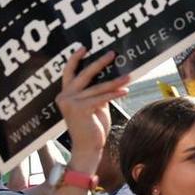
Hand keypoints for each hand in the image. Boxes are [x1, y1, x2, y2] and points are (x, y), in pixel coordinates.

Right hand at [55, 48, 129, 171]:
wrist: (88, 147)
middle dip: (99, 62)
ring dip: (115, 81)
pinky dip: (115, 94)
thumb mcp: (94, 106)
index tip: (84, 47)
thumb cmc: (92, 126)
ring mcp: (71, 102)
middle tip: (112, 53)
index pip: (69, 73)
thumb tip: (113, 79)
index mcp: (66, 94)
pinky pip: (102, 98)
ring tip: (129, 76)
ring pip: (97, 87)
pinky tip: (126, 91)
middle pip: (83, 74)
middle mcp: (65, 96)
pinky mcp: (80, 109)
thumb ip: (98, 93)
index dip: (75, 59)